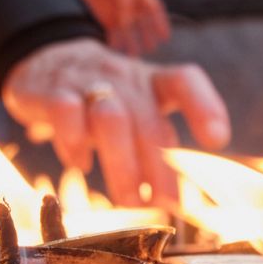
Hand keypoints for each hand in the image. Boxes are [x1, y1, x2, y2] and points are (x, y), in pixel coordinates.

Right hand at [2, 38, 229, 205]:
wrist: (45, 58)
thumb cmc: (101, 96)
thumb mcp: (135, 107)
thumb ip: (155, 143)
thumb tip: (171, 201)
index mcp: (151, 82)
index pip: (184, 81)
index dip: (204, 106)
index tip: (217, 139)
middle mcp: (124, 79)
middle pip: (147, 120)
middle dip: (158, 168)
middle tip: (162, 205)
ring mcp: (88, 83)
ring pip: (111, 119)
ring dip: (123, 165)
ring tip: (128, 200)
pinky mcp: (52, 91)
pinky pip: (66, 112)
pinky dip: (74, 142)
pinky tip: (80, 165)